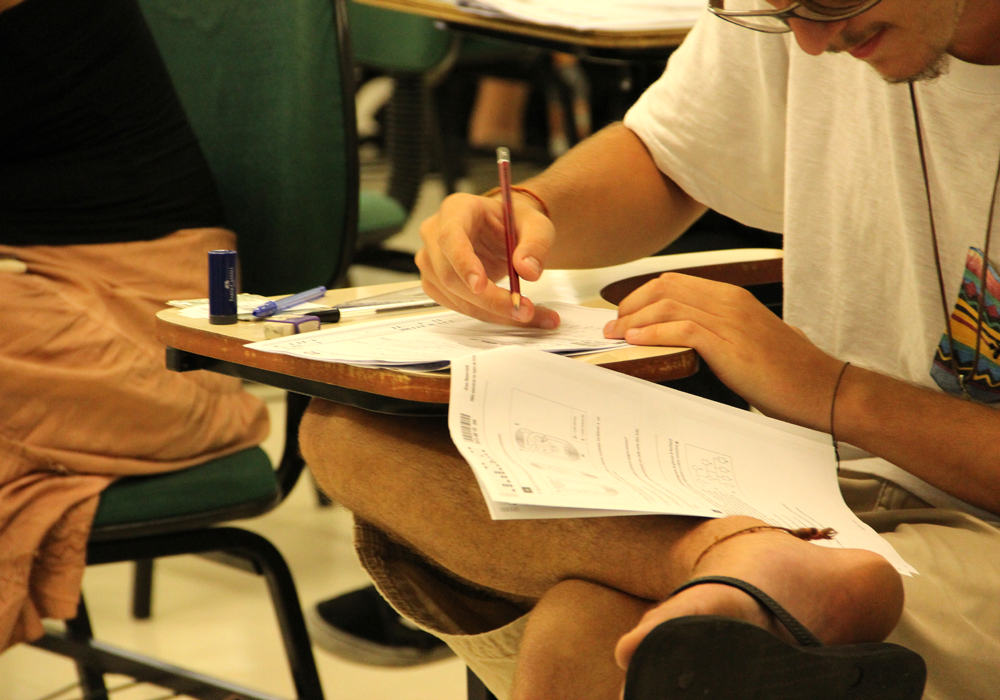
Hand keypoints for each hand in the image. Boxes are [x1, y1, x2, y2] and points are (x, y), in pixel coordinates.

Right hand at [415, 192, 560, 327]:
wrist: (502, 232)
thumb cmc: (513, 223)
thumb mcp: (536, 224)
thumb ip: (536, 243)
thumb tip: (528, 271)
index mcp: (456, 209)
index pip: (450, 237)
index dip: (463, 263)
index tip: (481, 286)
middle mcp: (434, 234)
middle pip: (450, 275)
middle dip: (489, 299)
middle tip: (525, 310)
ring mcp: (431, 261)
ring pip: (455, 297)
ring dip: (492, 313)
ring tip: (529, 314)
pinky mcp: (435, 284)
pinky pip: (458, 306)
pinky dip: (488, 315)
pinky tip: (512, 314)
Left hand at [603, 273, 843, 430]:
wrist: (821, 388)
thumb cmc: (788, 373)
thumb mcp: (750, 341)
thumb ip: (721, 332)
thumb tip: (687, 340)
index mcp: (732, 297)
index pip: (675, 282)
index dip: (642, 295)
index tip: (624, 314)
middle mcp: (729, 301)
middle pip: (665, 287)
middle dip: (631, 305)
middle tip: (612, 326)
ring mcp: (730, 320)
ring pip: (668, 304)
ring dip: (634, 320)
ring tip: (615, 336)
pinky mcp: (729, 343)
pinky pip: (681, 328)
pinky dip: (652, 332)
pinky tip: (635, 342)